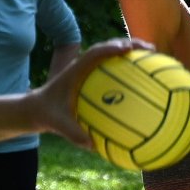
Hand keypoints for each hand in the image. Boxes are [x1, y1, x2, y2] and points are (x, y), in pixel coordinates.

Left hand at [29, 37, 155, 145]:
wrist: (37, 108)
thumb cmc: (47, 114)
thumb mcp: (57, 123)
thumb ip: (71, 133)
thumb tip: (91, 145)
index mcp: (75, 70)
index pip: (95, 53)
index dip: (111, 48)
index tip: (127, 50)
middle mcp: (83, 65)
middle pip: (109, 46)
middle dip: (130, 43)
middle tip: (151, 48)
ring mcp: (88, 68)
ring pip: (112, 52)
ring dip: (131, 49)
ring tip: (152, 53)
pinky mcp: (92, 74)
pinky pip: (111, 65)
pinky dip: (127, 64)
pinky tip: (143, 75)